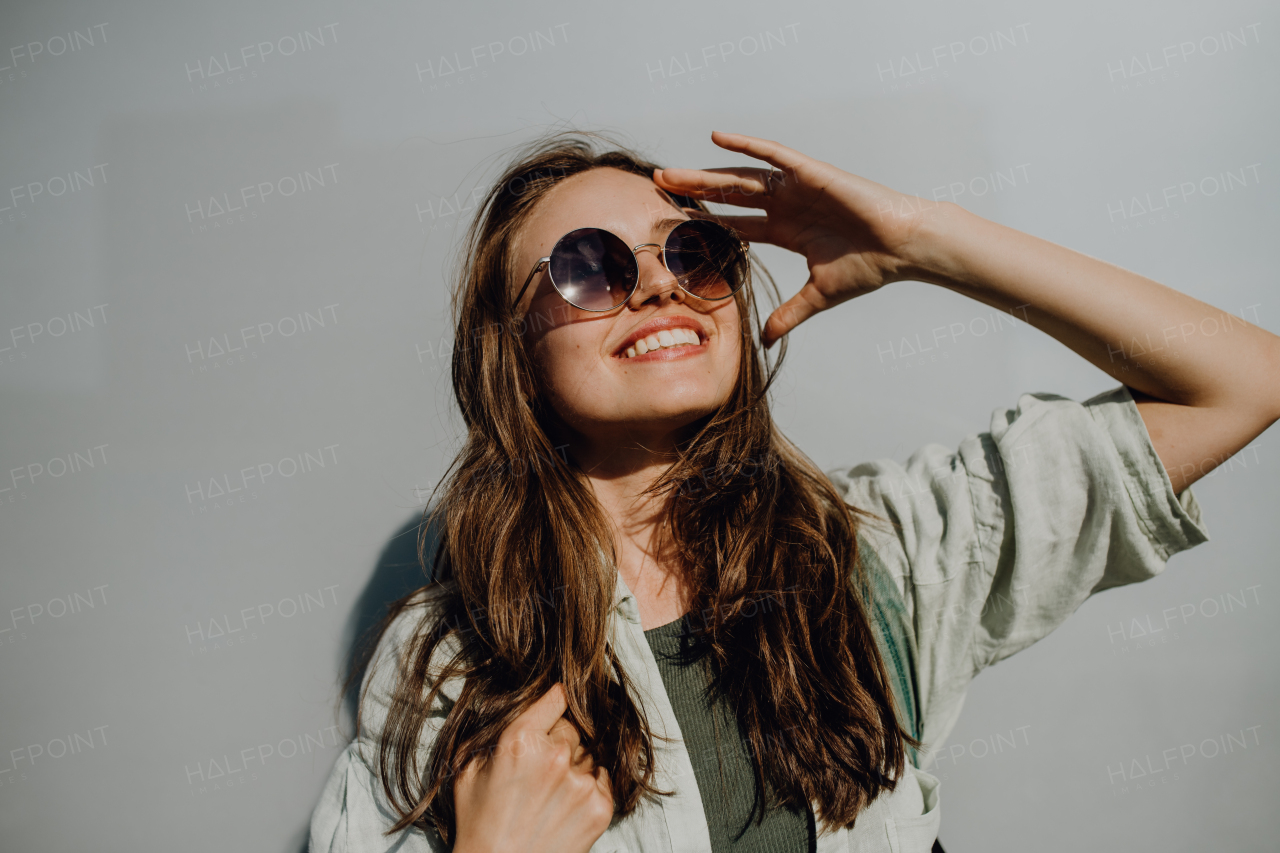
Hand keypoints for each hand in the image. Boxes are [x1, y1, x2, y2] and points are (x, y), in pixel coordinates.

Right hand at [452, 683, 613, 852]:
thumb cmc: (479, 826)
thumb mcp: (470, 771)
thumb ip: (494, 734)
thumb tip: (516, 710)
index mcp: (521, 742)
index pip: (556, 698)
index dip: (555, 702)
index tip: (558, 702)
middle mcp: (555, 757)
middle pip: (574, 728)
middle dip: (560, 740)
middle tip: (543, 767)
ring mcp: (581, 783)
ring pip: (590, 754)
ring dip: (576, 765)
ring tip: (552, 792)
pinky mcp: (600, 808)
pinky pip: (603, 780)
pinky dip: (589, 787)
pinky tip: (566, 804)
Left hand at [653, 130, 948, 346]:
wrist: (902, 247)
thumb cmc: (869, 267)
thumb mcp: (818, 296)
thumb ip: (788, 314)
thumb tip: (763, 340)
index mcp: (786, 231)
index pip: (736, 227)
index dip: (706, 227)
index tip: (674, 228)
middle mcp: (786, 206)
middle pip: (728, 198)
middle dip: (693, 194)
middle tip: (657, 191)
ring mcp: (796, 188)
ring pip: (740, 178)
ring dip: (705, 174)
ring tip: (670, 173)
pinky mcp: (810, 174)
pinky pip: (772, 155)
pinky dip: (746, 146)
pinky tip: (717, 138)